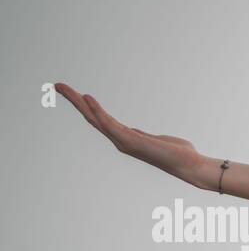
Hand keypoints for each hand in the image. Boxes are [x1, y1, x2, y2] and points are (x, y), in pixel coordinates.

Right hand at [55, 83, 206, 185]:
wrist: (189, 165)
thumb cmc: (176, 153)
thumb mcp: (154, 140)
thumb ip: (140, 136)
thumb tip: (134, 132)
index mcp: (124, 138)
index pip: (99, 119)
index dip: (85, 106)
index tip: (73, 92)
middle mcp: (120, 140)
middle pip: (91, 117)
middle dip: (74, 101)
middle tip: (57, 85)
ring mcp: (124, 142)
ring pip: (96, 119)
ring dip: (79, 102)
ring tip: (65, 88)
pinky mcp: (132, 142)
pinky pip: (110, 124)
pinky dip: (98, 111)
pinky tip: (88, 99)